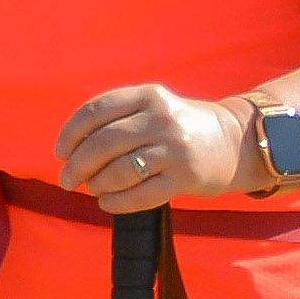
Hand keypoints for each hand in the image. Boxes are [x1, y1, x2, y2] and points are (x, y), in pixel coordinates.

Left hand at [57, 83, 253, 214]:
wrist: (238, 141)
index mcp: (148, 96)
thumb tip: (70, 149)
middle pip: (102, 144)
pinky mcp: (186, 177)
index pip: (95, 112)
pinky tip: (107, 202)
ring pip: (119, 171)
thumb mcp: (152, 108)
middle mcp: (162, 119)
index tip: (61, 152)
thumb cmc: (180, 127)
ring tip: (93, 188)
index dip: (70, 134)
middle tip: (68, 180)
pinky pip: (140, 195)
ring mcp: (176, 148)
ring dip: (97, 184)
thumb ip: (117, 119)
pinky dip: (116, 202)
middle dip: (77, 166)